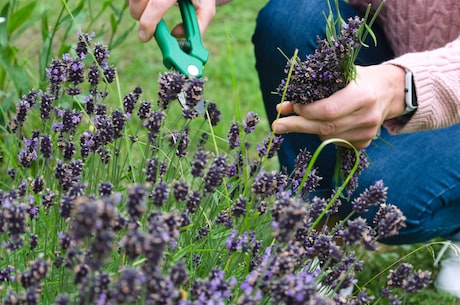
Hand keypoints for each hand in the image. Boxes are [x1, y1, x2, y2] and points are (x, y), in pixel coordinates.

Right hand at [126, 0, 215, 41]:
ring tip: (149, 9)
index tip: (145, 37)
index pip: (157, 6)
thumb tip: (176, 35)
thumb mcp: (205, 6)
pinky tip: (146, 2)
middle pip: (137, 1)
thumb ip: (198, 25)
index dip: (148, 24)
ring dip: (136, 7)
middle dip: (139, 16)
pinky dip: (134, 1)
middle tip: (148, 23)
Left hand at [272, 65, 406, 148]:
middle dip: (297, 125)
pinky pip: (335, 142)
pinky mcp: (365, 143)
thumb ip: (312, 89)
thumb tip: (282, 107)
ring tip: (307, 116)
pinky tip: (328, 122)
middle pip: (324, 127)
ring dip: (311, 127)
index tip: (291, 107)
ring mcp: (368, 133)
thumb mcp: (339, 75)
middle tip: (277, 126)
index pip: (327, 111)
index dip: (306, 111)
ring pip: (327, 137)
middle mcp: (367, 117)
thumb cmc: (359, 78)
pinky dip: (325, 133)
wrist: (390, 90)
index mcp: (362, 95)